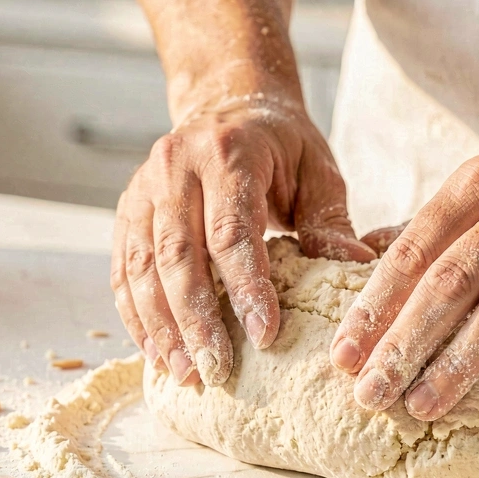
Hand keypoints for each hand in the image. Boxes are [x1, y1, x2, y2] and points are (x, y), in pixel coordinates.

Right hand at [112, 97, 375, 386]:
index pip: (231, 230)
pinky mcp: (126, 210)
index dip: (245, 287)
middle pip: (178, 254)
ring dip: (161, 326)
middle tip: (216, 370)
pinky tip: (156, 352)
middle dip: (195, 319)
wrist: (228, 106)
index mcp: (228, 153)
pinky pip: (122, 269)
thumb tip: (356, 265)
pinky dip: (136, 314)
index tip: (265, 336)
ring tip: (186, 371)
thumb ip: (328, 220)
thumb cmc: (282, 148)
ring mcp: (142, 188)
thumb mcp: (317, 171)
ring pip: (141, 266)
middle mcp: (174, 166)